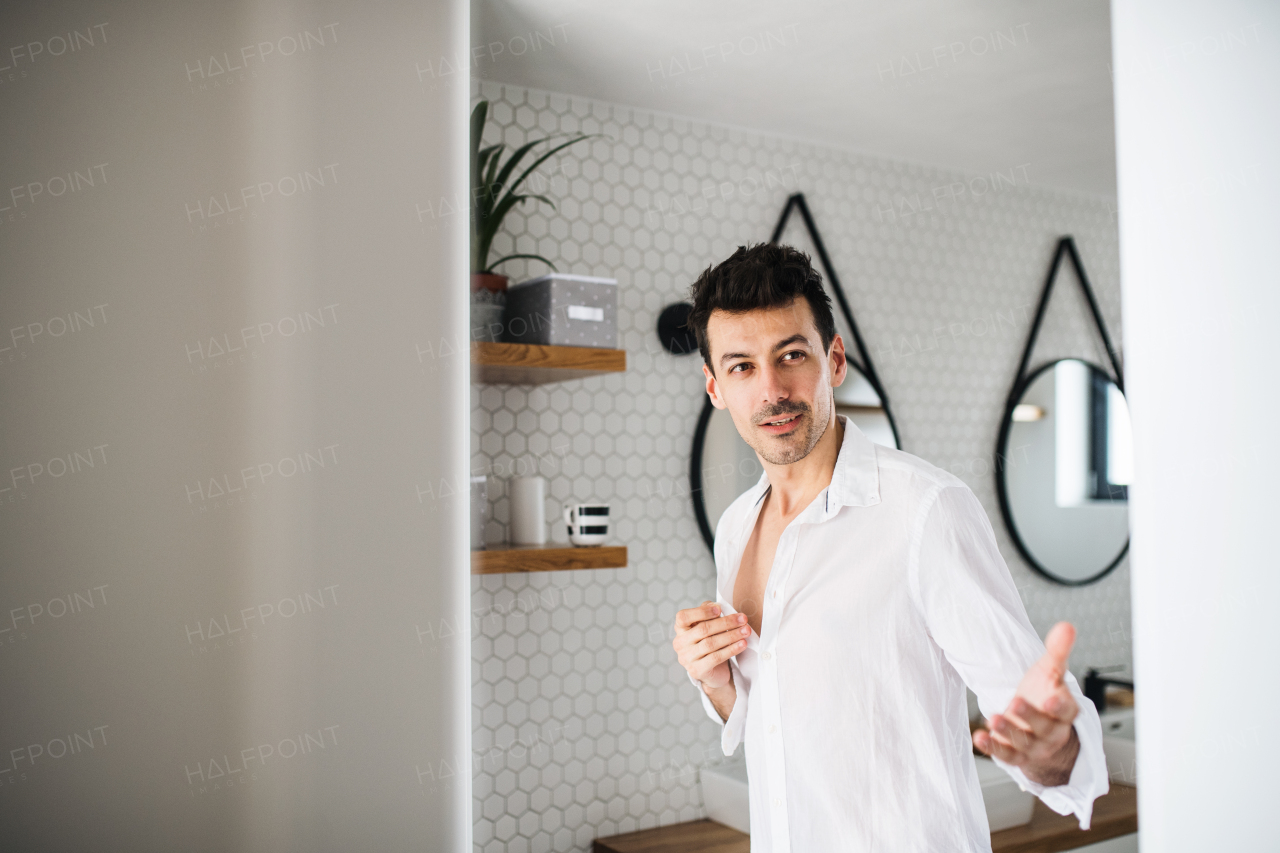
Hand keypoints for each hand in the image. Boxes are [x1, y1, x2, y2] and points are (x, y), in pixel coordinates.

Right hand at [673, 601, 749, 689]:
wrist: (713, 672)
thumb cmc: (710, 643)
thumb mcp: (708, 626)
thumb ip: (709, 614)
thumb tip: (716, 605)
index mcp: (680, 629)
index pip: (683, 617)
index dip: (701, 612)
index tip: (720, 609)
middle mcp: (680, 643)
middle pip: (703, 629)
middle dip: (726, 622)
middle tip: (743, 619)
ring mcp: (687, 658)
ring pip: (711, 643)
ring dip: (731, 636)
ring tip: (746, 631)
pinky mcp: (697, 670)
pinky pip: (716, 658)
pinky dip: (731, 650)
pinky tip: (742, 644)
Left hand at [973, 621, 1081, 786]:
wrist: (1037, 726)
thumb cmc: (1044, 695)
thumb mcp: (1050, 671)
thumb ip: (1057, 651)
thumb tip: (1067, 626)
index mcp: (1065, 712)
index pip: (1067, 711)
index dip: (1060, 706)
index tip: (1051, 698)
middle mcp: (1053, 732)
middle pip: (1044, 727)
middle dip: (1030, 717)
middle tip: (1015, 702)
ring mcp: (1034, 746)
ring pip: (1024, 743)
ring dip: (1008, 732)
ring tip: (994, 718)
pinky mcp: (1016, 755)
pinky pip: (1006, 755)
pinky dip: (993, 748)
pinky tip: (979, 737)